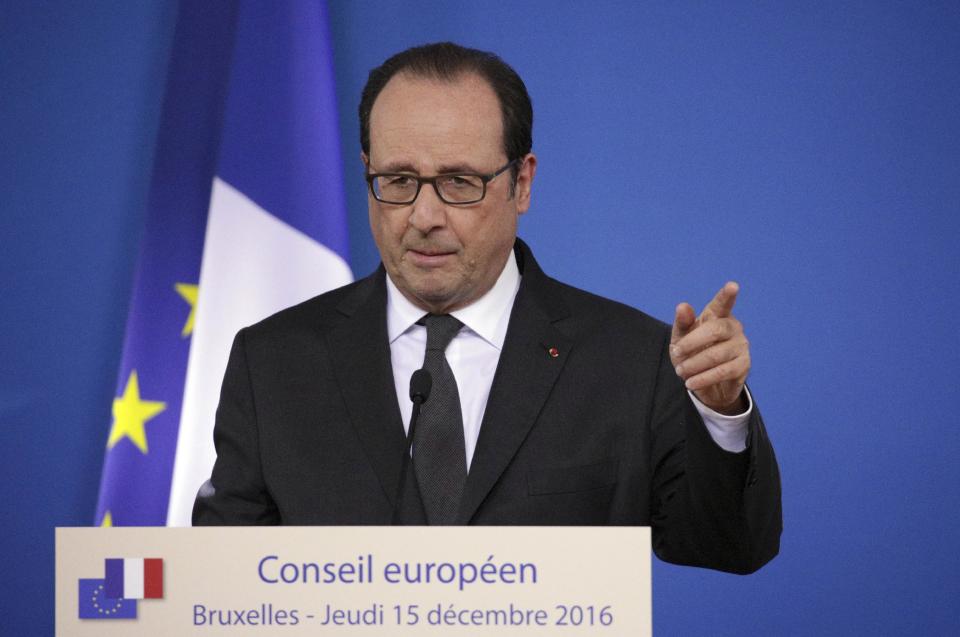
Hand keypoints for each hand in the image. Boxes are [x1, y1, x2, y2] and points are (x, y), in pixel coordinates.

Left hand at [670, 282, 750, 414]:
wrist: (704, 382)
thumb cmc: (692, 353)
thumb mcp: (681, 339)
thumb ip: (682, 323)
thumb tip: (682, 306)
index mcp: (717, 316)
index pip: (722, 304)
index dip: (726, 295)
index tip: (733, 286)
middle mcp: (733, 327)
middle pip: (715, 330)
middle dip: (692, 342)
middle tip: (676, 352)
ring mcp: (741, 346)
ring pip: (717, 354)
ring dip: (694, 364)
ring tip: (680, 371)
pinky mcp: (743, 365)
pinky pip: (723, 372)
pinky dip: (703, 378)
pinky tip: (690, 383)